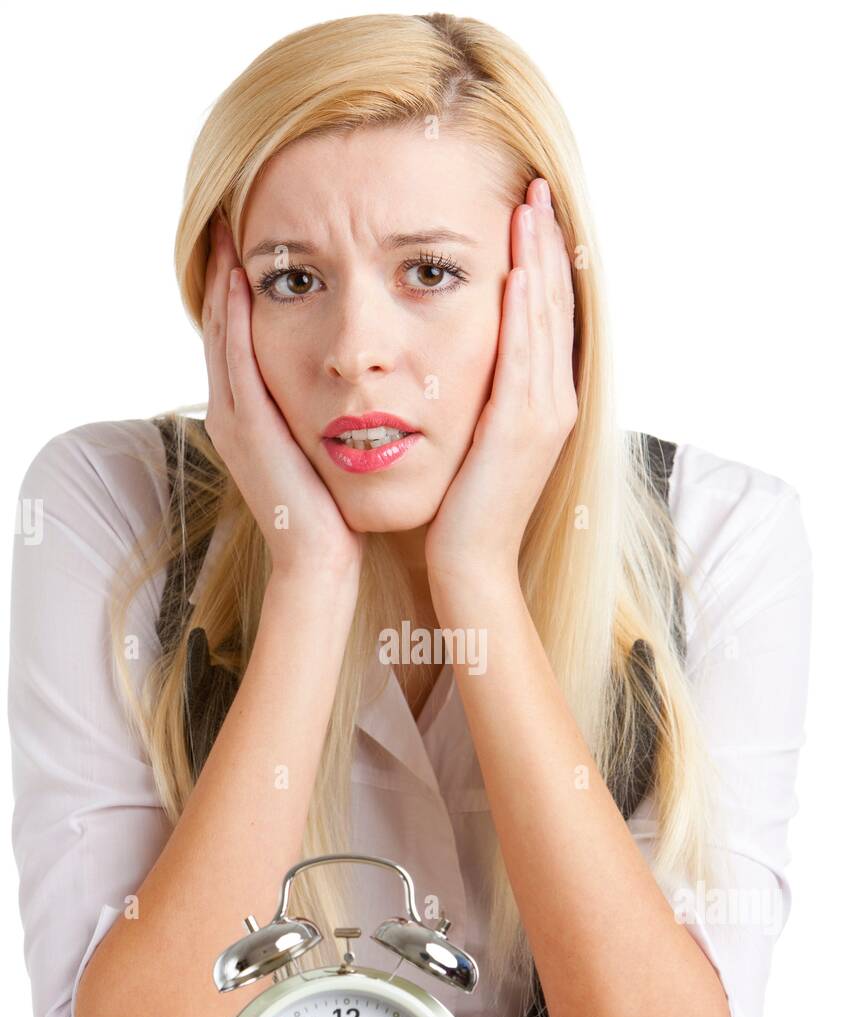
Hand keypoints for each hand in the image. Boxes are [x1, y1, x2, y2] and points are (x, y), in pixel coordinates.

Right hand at [202, 214, 364, 580]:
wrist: (321, 559)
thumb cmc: (334, 508)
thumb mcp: (324, 447)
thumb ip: (322, 409)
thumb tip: (349, 378)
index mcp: (248, 412)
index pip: (238, 334)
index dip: (241, 287)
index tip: (254, 241)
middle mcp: (230, 408)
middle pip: (221, 321)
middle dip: (223, 269)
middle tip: (229, 216)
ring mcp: (231, 416)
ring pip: (221, 330)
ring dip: (223, 278)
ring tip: (228, 229)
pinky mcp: (244, 425)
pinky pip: (234, 354)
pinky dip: (234, 314)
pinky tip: (243, 275)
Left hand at [424, 178, 577, 591]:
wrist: (468, 562)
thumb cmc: (460, 506)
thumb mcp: (475, 438)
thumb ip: (477, 394)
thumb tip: (461, 355)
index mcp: (545, 400)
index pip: (547, 314)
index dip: (542, 260)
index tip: (527, 210)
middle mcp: (555, 400)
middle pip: (556, 304)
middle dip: (546, 243)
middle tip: (534, 186)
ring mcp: (545, 414)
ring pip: (547, 321)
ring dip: (538, 260)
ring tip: (528, 207)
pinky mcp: (523, 429)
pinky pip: (525, 359)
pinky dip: (524, 313)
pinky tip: (515, 272)